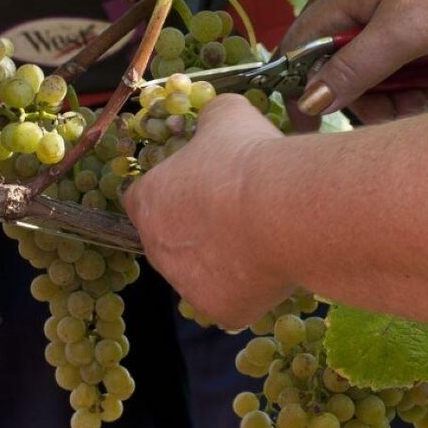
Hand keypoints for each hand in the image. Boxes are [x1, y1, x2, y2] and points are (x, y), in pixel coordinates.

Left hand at [122, 94, 294, 328]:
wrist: (284, 209)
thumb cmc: (247, 159)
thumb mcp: (227, 116)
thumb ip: (211, 119)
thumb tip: (214, 117)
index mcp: (147, 201)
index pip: (143, 199)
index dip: (171, 191)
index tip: (200, 186)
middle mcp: (157, 248)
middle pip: (171, 240)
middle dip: (198, 228)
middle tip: (236, 211)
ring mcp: (186, 285)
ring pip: (200, 274)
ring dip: (222, 259)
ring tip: (261, 234)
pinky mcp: (220, 311)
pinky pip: (231, 300)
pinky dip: (248, 288)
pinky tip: (272, 263)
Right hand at [281, 0, 427, 118]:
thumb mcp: (398, 36)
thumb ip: (351, 71)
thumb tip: (307, 102)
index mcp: (339, 2)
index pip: (298, 53)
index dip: (302, 91)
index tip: (315, 126)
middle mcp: (354, 3)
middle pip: (340, 65)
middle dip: (370, 96)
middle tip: (406, 110)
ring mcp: (384, 6)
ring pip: (375, 64)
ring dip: (401, 88)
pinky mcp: (411, 10)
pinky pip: (400, 52)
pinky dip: (417, 71)